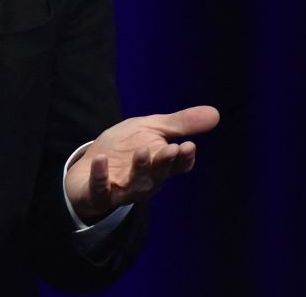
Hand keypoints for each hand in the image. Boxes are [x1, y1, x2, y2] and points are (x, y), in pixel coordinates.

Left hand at [64, 105, 219, 223]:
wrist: (89, 166)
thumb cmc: (125, 148)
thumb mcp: (151, 129)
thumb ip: (180, 124)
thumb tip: (216, 113)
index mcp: (161, 166)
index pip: (178, 166)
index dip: (184, 158)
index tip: (188, 146)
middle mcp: (146, 181)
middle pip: (159, 174)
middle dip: (165, 162)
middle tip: (171, 148)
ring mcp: (123, 189)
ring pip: (136, 185)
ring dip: (140, 169)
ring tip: (142, 151)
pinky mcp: (99, 193)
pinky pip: (100, 187)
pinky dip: (101, 175)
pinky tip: (101, 159)